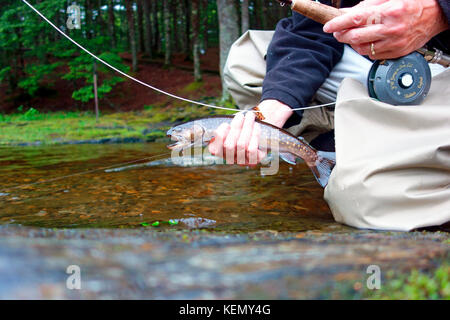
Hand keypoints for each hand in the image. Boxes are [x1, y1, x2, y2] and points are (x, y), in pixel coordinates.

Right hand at [208, 99, 292, 165]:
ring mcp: (241, 161)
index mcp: (220, 151)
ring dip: (246, 127)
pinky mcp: (254, 160)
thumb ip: (223, 129)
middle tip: (241, 115)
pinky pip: (252, 149)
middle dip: (236, 128)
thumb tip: (217, 134)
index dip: (219, 137)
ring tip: (250, 116)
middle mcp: (229, 159)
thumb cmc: (241, 126)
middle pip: (229, 145)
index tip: (226, 124)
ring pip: (241, 145)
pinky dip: (254, 135)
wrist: (258, 128)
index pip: (215, 149)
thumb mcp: (230, 125)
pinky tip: (256, 126)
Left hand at [323, 0, 448, 58]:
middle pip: (356, 37)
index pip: (356, 19)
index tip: (329, 26)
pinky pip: (373, 56)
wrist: (435, 15)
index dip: (339, 24)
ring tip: (351, 36)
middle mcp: (391, 29)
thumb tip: (346, 13)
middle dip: (342, 35)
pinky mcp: (396, 53)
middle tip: (338, 32)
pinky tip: (365, 42)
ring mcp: (394, 43)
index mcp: (389, 12)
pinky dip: (364, 50)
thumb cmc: (413, 4)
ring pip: (362, 49)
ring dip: (352, 44)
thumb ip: (366, 6)